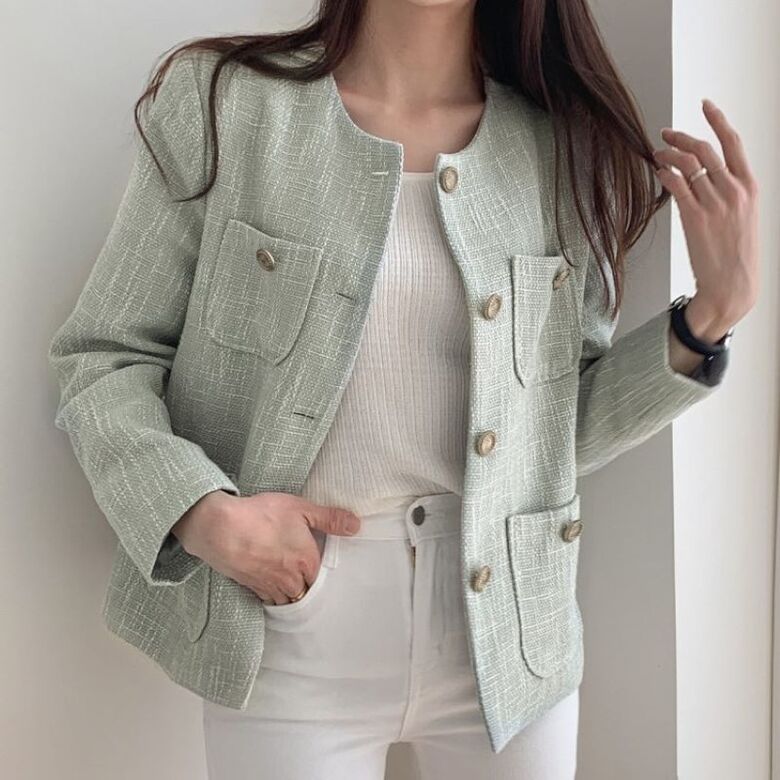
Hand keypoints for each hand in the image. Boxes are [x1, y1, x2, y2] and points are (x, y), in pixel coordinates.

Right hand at [171, 489, 361, 604]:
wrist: (220, 527)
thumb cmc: (261, 515)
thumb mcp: (301, 508)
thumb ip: (330, 518)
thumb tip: (356, 525)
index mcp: (307, 562)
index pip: (321, 579)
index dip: (321, 575)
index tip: (320, 570)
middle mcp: (290, 579)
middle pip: (305, 594)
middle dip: (307, 590)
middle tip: (308, 583)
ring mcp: (268, 585)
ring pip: (286, 601)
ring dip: (291, 596)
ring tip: (293, 588)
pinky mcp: (249, 586)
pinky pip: (266, 599)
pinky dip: (271, 596)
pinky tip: (271, 588)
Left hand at [652, 98, 759, 340]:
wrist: (733, 284)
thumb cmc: (737, 254)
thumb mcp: (744, 217)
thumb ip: (730, 194)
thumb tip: (707, 178)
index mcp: (750, 187)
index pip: (734, 143)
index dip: (718, 120)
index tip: (705, 105)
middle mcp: (734, 191)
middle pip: (705, 149)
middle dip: (682, 137)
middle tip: (665, 135)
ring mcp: (715, 204)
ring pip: (688, 165)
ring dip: (668, 155)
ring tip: (657, 155)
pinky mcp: (696, 219)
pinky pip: (677, 187)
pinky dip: (665, 174)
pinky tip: (658, 172)